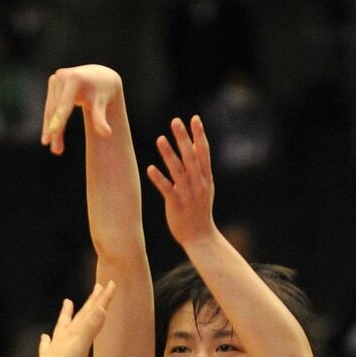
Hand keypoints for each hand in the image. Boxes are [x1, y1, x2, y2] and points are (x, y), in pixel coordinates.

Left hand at [28, 280, 116, 356]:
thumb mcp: (80, 345)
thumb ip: (90, 327)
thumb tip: (101, 308)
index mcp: (75, 331)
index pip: (92, 312)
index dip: (102, 299)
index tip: (110, 284)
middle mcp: (65, 335)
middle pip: (80, 315)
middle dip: (91, 301)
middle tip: (98, 287)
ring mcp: (56, 345)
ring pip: (63, 325)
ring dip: (67, 314)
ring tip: (67, 302)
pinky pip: (48, 344)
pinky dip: (48, 339)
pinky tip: (44, 337)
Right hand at [41, 65, 122, 155]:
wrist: (101, 77)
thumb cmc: (103, 92)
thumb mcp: (102, 105)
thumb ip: (101, 118)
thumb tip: (107, 134)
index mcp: (74, 79)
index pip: (64, 104)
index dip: (58, 119)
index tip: (52, 132)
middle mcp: (62, 76)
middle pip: (55, 109)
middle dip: (55, 131)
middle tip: (56, 152)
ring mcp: (56, 78)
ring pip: (51, 110)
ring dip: (52, 130)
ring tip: (56, 150)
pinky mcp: (53, 83)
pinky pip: (51, 106)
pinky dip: (52, 122)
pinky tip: (53, 138)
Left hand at [146, 115, 216, 252]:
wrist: (200, 237)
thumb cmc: (199, 210)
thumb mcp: (204, 187)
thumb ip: (198, 167)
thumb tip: (193, 146)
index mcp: (206, 178)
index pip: (204, 152)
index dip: (200, 135)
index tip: (194, 118)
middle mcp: (199, 184)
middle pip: (191, 157)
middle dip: (184, 139)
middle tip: (175, 121)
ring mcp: (188, 194)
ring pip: (179, 171)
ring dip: (169, 154)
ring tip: (160, 139)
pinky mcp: (176, 205)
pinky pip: (167, 190)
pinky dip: (159, 179)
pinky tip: (150, 168)